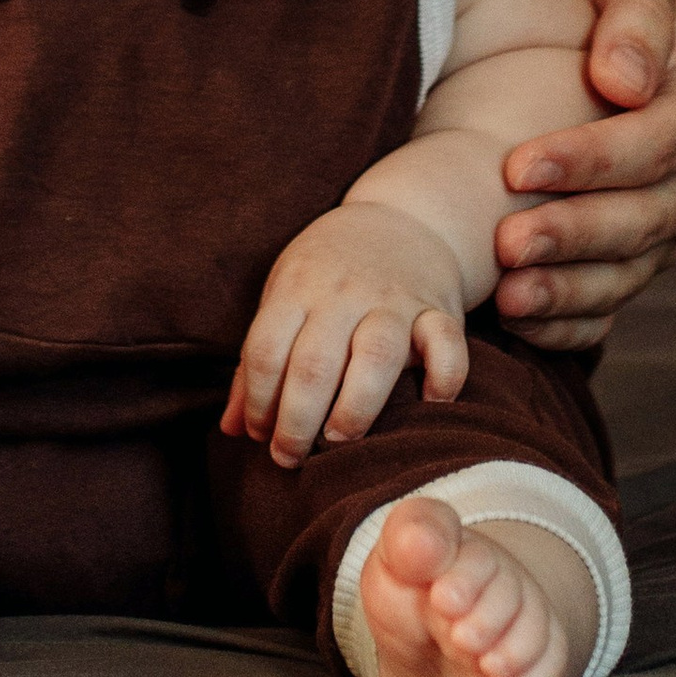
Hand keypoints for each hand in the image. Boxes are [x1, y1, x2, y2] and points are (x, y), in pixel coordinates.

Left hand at [224, 203, 466, 466]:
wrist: (400, 219)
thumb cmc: (328, 271)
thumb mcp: (284, 296)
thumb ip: (257, 362)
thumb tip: (228, 428)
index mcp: (297, 288)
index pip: (266, 350)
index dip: (257, 401)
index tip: (259, 436)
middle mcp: (343, 293)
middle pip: (314, 363)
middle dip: (297, 420)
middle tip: (290, 457)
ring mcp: (394, 300)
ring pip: (376, 356)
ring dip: (355, 408)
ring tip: (338, 440)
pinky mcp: (439, 309)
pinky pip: (447, 344)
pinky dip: (442, 379)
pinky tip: (427, 407)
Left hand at [496, 0, 675, 346]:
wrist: (562, 49)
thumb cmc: (590, 5)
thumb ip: (636, 14)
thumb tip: (627, 82)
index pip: (659, 144)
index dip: (593, 160)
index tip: (518, 165)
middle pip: (646, 221)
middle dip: (575, 234)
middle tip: (507, 242)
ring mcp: (665, 233)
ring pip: (627, 275)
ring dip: (568, 289)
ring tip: (507, 292)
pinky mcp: (628, 268)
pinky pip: (605, 310)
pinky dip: (563, 323)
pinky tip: (515, 319)